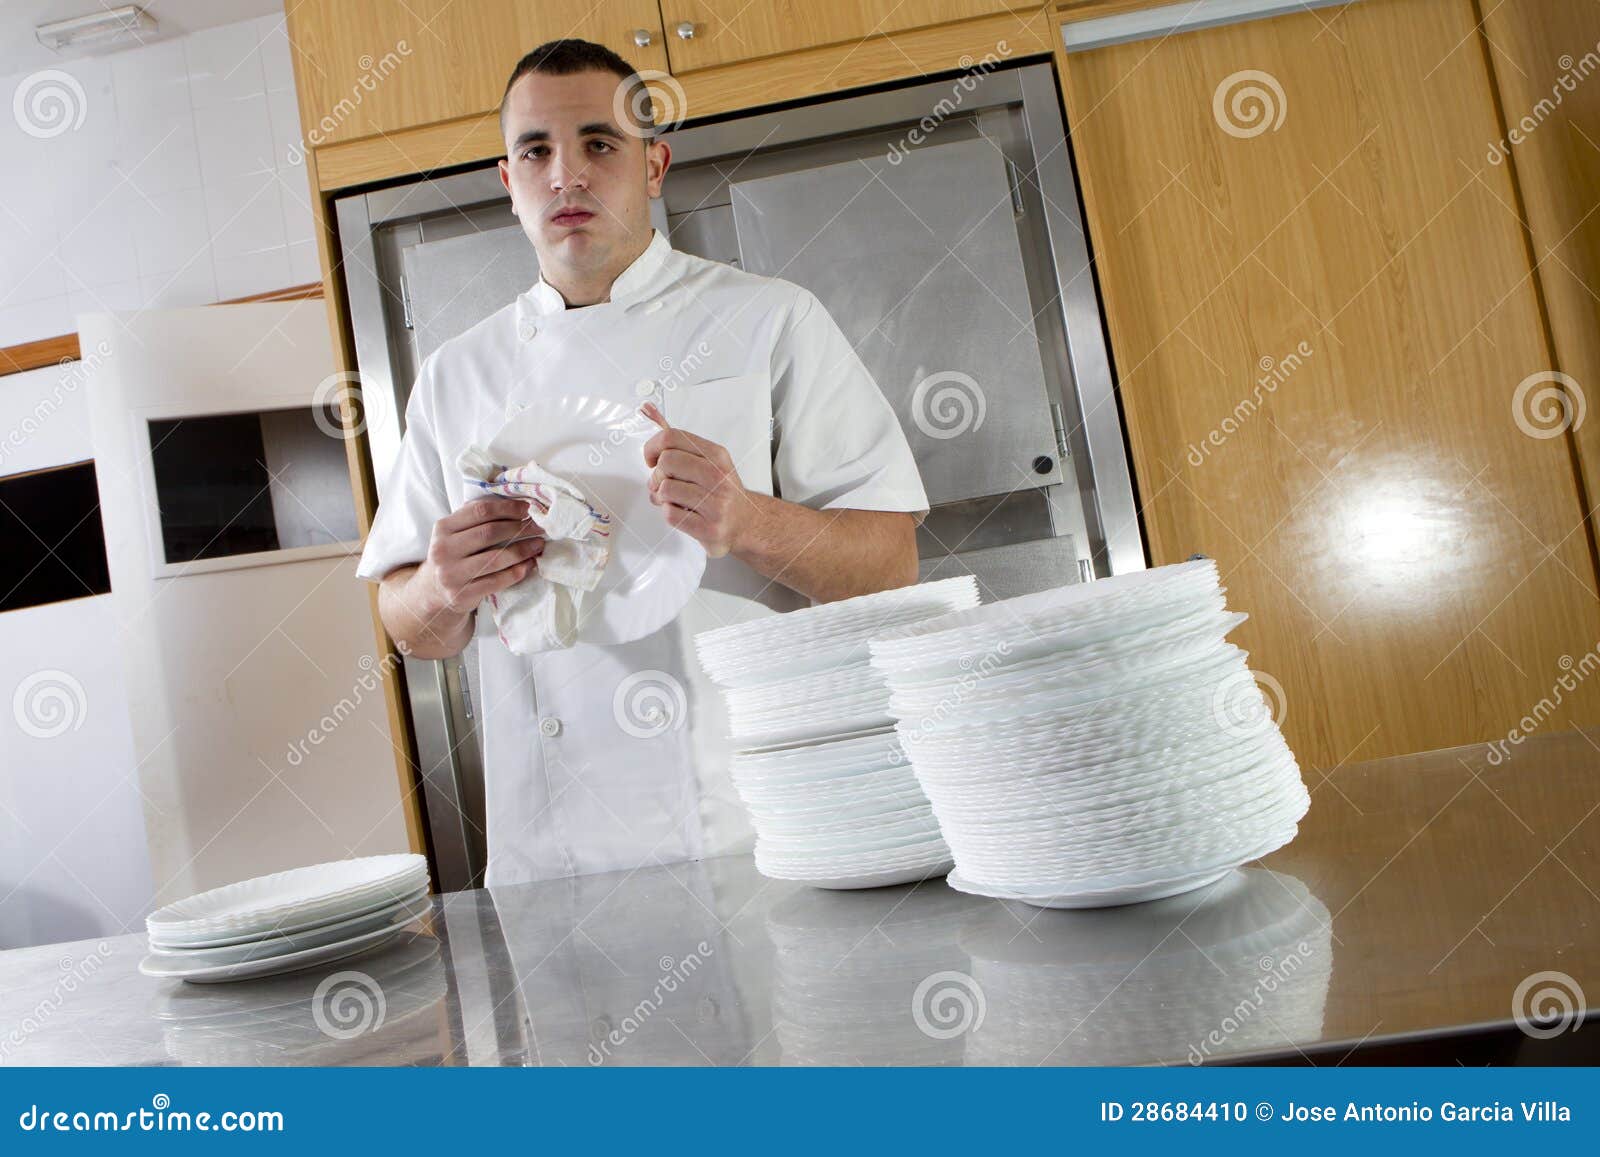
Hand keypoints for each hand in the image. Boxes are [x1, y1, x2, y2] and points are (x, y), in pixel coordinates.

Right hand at [417, 497, 544, 616]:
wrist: (435, 592)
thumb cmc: (455, 556)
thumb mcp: (455, 533)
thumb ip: (475, 517)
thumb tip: (516, 504)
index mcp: (443, 528)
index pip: (480, 511)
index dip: (507, 508)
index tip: (528, 508)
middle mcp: (443, 550)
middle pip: (489, 533)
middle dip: (519, 528)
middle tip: (540, 526)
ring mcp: (451, 574)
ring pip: (495, 558)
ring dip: (523, 550)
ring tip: (539, 544)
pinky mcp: (462, 594)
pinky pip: (497, 581)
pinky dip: (518, 571)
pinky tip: (530, 564)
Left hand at [641, 401, 749, 558]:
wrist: (746, 522)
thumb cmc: (722, 491)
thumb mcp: (709, 460)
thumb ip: (680, 443)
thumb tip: (649, 411)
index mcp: (717, 456)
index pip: (672, 437)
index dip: (652, 447)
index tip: (652, 457)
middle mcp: (719, 477)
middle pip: (666, 462)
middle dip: (657, 474)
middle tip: (663, 482)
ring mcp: (716, 504)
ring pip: (665, 489)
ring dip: (662, 496)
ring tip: (673, 499)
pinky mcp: (709, 528)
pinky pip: (670, 514)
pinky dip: (669, 513)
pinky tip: (682, 512)